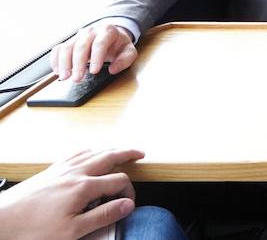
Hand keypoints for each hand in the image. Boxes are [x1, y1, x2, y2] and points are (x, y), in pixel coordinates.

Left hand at [0, 149, 140, 239]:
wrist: (1, 221)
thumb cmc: (32, 230)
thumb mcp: (72, 231)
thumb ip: (102, 216)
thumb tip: (126, 205)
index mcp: (83, 187)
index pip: (118, 181)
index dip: (129, 191)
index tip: (128, 204)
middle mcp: (75, 173)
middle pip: (109, 156)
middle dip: (127, 153)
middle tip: (139, 154)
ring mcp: (61, 169)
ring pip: (92, 152)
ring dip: (109, 150)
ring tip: (119, 152)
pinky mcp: (50, 171)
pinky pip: (75, 154)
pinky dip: (88, 151)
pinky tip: (87, 156)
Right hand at [49, 22, 136, 81]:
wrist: (111, 35)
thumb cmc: (118, 45)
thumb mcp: (129, 51)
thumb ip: (125, 60)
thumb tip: (113, 69)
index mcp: (108, 31)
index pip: (100, 43)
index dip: (96, 58)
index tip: (94, 72)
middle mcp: (91, 31)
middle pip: (81, 46)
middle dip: (78, 64)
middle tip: (77, 79)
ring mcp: (78, 36)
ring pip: (66, 47)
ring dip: (64, 63)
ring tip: (65, 77)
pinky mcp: (69, 42)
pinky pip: (58, 49)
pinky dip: (55, 61)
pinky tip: (58, 71)